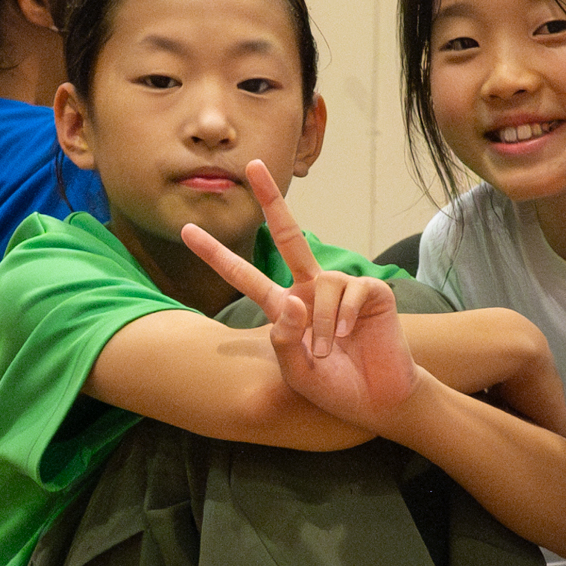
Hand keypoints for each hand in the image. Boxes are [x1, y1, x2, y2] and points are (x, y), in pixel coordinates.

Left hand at [181, 162, 418, 430]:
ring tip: (328, 352)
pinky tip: (350, 335)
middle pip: (288, 234)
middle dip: (270, 199)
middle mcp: (310, 289)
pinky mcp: (370, 292)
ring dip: (321, 326)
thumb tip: (291, 299)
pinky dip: (345, 317)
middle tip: (252, 165)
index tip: (187, 231)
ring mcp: (341, 288)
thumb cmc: (334, 388)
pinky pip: (349, 292)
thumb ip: (283, 341)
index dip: (216, 255)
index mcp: (285, 307)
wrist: (378, 400)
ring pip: (321, 286)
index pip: (245, 275)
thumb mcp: (297, 373)